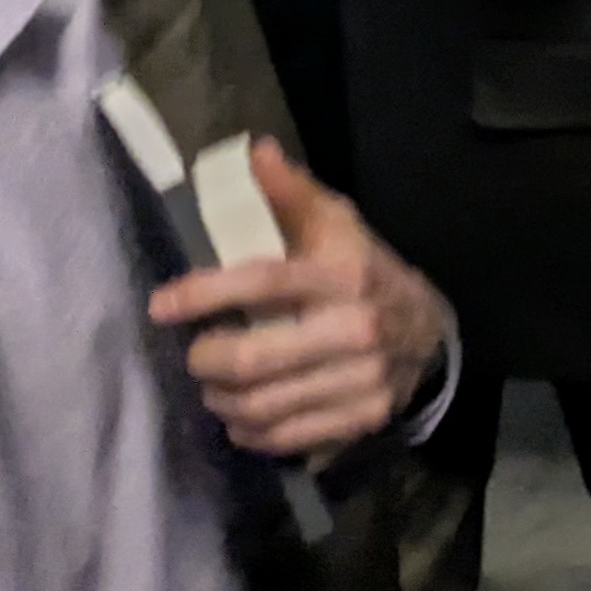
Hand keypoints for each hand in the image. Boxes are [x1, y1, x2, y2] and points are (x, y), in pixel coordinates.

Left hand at [149, 143, 450, 459]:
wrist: (430, 329)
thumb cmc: (365, 269)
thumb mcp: (337, 224)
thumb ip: (291, 194)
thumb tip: (253, 152)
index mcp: (343, 274)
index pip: (263, 282)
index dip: (205, 293)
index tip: (160, 305)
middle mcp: (354, 328)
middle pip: (255, 357)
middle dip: (207, 360)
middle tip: (195, 354)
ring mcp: (361, 379)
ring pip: (264, 405)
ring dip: (222, 400)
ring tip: (213, 387)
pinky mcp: (362, 418)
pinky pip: (288, 438)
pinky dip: (251, 434)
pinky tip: (241, 419)